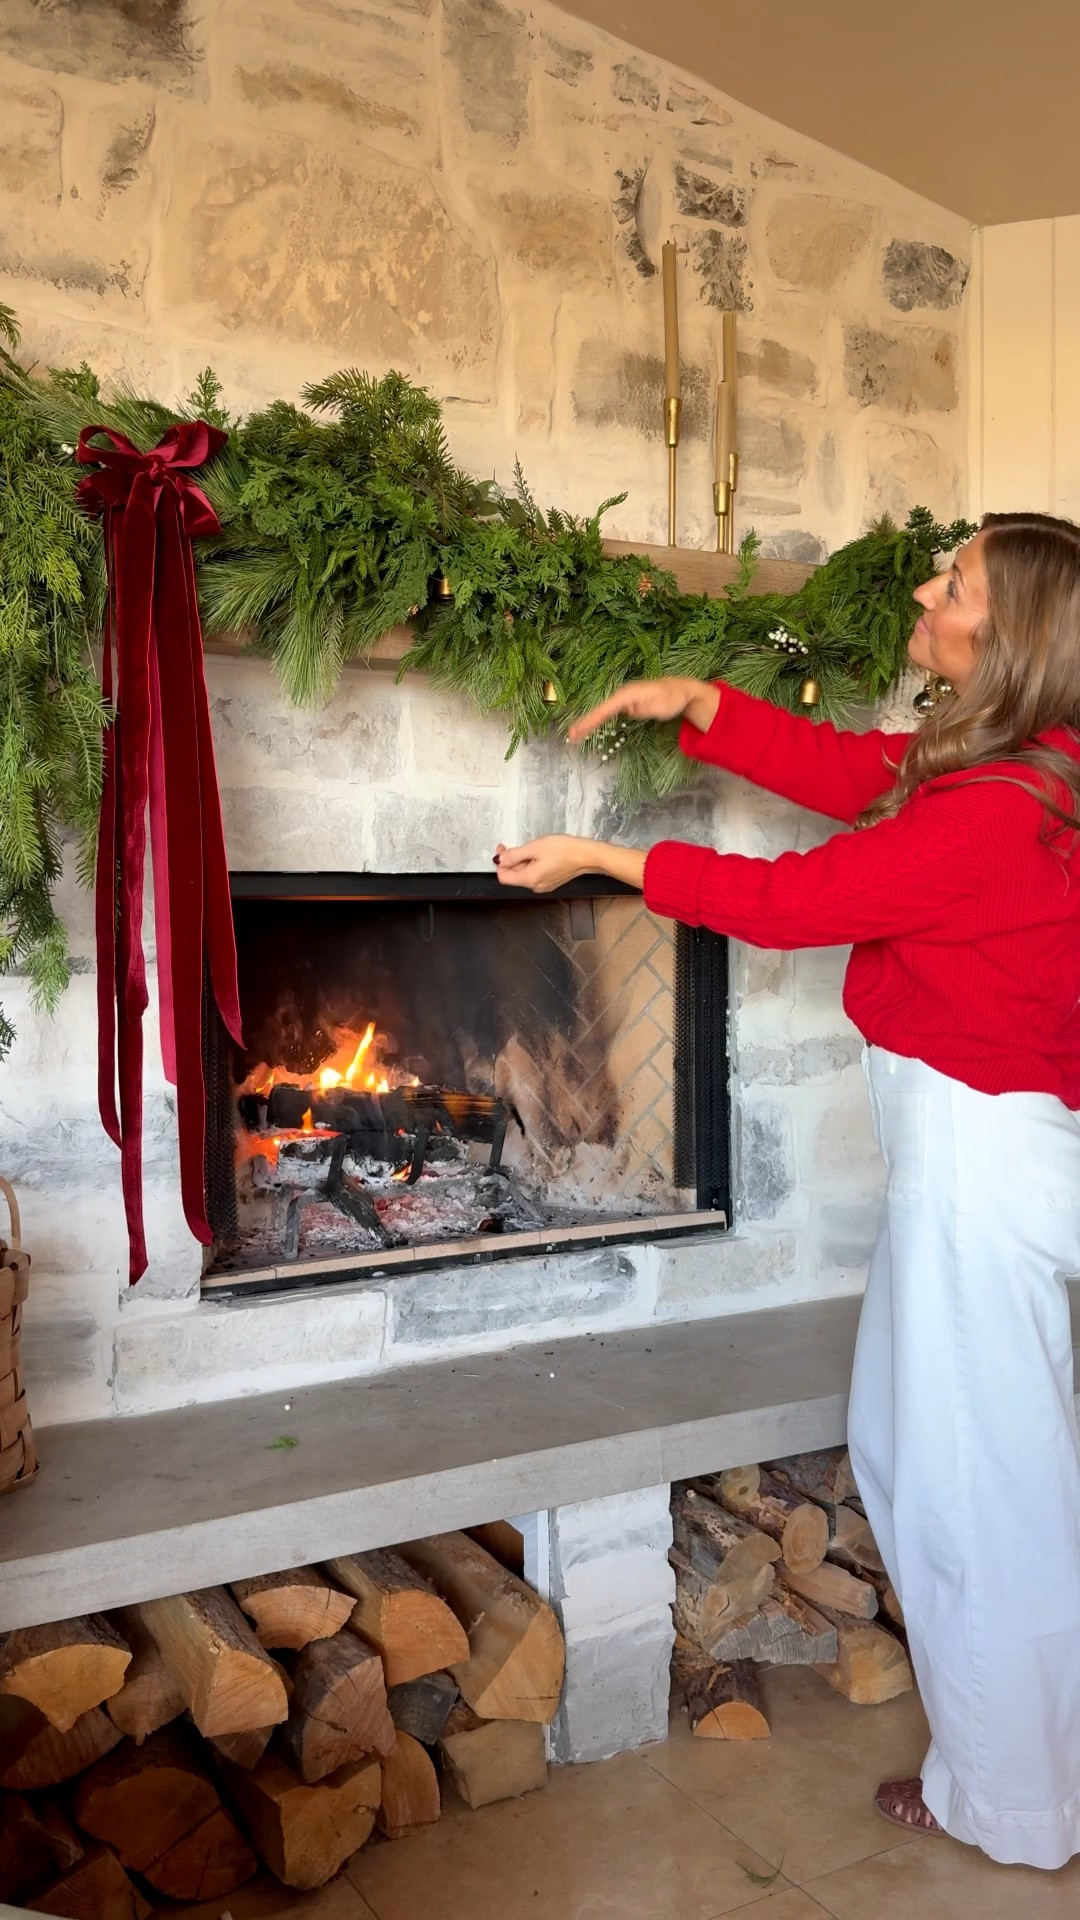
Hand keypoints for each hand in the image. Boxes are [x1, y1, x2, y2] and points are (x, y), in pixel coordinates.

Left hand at [494, 836, 594, 892]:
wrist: (587, 855)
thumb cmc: (564, 850)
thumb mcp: (535, 848)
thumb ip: (514, 855)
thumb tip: (499, 859)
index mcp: (530, 880)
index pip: (503, 877)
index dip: (500, 862)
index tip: (503, 848)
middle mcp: (535, 887)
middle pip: (514, 875)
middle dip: (511, 860)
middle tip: (517, 845)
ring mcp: (544, 885)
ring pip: (524, 874)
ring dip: (522, 861)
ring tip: (533, 848)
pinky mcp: (551, 881)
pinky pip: (534, 873)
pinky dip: (532, 863)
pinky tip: (540, 854)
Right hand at [567, 676, 718, 742]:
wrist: (681, 690)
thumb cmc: (672, 698)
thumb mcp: (661, 706)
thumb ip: (645, 709)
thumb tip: (631, 710)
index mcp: (628, 694)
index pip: (606, 708)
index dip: (592, 719)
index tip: (580, 729)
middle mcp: (622, 694)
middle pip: (600, 710)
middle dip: (585, 722)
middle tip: (570, 735)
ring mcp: (623, 699)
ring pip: (602, 712)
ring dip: (589, 722)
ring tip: (574, 734)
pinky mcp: (626, 704)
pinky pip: (608, 713)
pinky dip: (597, 720)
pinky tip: (588, 728)